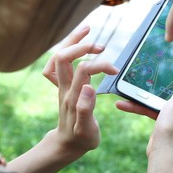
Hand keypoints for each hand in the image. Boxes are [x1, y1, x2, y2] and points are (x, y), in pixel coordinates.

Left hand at [43, 25, 118, 158]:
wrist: (67, 143)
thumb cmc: (81, 138)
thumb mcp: (86, 130)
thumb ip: (86, 109)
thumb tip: (89, 86)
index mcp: (73, 97)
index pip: (83, 69)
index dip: (100, 64)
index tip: (115, 70)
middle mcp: (64, 88)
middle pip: (63, 56)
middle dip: (81, 45)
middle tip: (100, 45)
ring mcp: (61, 85)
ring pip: (59, 56)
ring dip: (72, 41)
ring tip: (87, 29)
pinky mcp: (62, 85)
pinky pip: (56, 63)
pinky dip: (65, 50)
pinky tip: (74, 45)